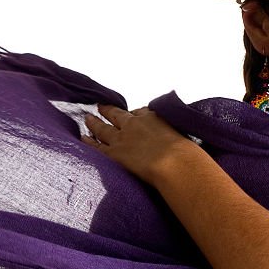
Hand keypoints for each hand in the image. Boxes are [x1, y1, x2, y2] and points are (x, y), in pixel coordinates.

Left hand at [81, 104, 196, 185]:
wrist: (175, 163)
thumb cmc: (185, 154)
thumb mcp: (185, 136)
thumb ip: (177, 136)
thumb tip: (180, 143)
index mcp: (153, 117)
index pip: (140, 112)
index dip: (134, 114)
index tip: (130, 114)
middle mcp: (134, 124)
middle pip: (117, 115)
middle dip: (109, 110)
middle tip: (101, 106)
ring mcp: (122, 138)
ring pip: (103, 128)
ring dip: (94, 122)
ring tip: (87, 118)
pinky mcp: (114, 154)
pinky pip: (96, 146)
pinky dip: (88, 141)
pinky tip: (82, 137)